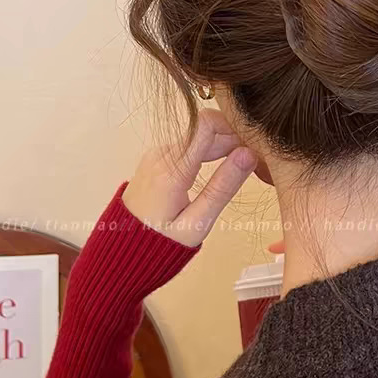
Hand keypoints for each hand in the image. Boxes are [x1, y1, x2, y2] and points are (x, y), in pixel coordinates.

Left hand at [122, 109, 256, 246]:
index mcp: (171, 169)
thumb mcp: (197, 223)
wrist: (120, 252)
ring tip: (242, 167)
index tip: (254, 145)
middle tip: (257, 161)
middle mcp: (161, 155)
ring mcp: (157, 155)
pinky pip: (188, 145)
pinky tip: (222, 168)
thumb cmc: (159, 245)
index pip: (207, 124)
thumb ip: (223, 187)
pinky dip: (208, 152)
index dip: (234, 128)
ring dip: (223, 146)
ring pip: (198, 136)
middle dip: (233, 139)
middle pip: (205, 129)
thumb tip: (248, 154)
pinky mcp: (157, 159)